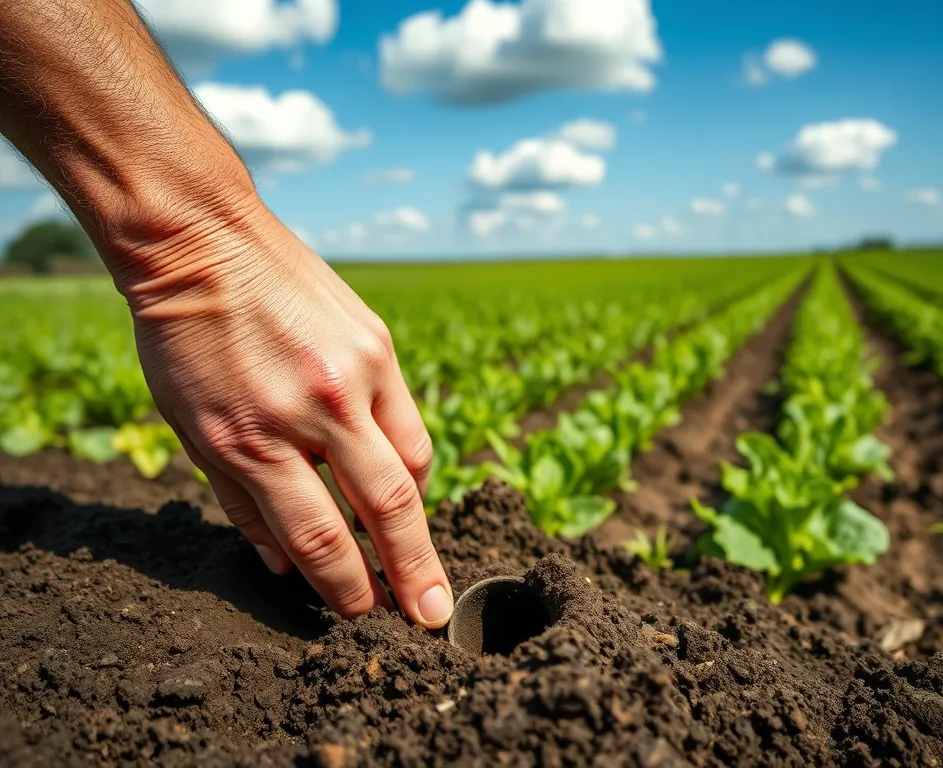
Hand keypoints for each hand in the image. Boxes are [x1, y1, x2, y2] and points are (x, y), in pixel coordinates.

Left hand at [122, 201, 452, 628]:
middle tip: (435, 615)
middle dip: (414, 571)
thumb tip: (281, 565)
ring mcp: (356, 373)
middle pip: (387, 508)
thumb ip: (239, 502)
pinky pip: (408, 419)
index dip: (347, 587)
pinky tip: (398, 478)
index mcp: (254, 439)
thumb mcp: (190, 429)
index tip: (364, 612)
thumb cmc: (182, 341)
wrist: (203, 241)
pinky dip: (408, 458)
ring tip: (411, 543)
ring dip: (416, 514)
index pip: (319, 537)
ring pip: (414, 464)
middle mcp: (315, 410)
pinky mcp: (378, 344)